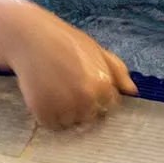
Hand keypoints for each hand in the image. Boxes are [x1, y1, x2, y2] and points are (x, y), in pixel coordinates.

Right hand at [2, 5, 138, 128]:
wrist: (31, 37)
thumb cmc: (66, 42)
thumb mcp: (97, 50)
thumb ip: (117, 71)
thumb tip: (133, 92)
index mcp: (103, 85)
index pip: (110, 107)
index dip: (99, 98)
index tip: (86, 88)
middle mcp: (87, 99)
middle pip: (90, 117)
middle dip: (82, 106)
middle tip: (67, 87)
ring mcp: (65, 107)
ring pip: (70, 123)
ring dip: (64, 113)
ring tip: (55, 91)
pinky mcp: (43, 112)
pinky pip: (51, 124)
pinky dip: (47, 116)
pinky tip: (45, 97)